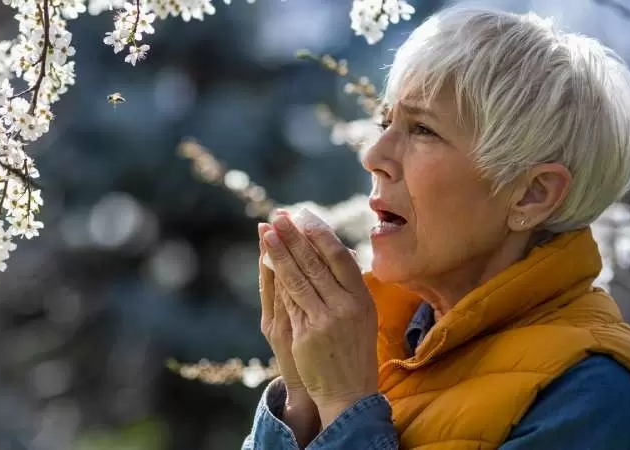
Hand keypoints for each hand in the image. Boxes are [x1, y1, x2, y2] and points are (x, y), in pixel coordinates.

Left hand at [264, 212, 378, 428]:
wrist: (349, 393)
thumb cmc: (354, 350)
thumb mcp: (362, 316)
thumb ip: (349, 286)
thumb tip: (333, 250)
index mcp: (363, 299)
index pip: (340, 258)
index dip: (320, 234)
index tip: (304, 216)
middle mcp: (345, 307)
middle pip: (315, 263)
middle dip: (294, 236)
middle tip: (279, 216)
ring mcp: (324, 320)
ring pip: (297, 278)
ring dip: (280, 252)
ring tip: (266, 232)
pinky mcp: (305, 334)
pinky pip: (288, 300)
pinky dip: (277, 279)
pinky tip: (267, 262)